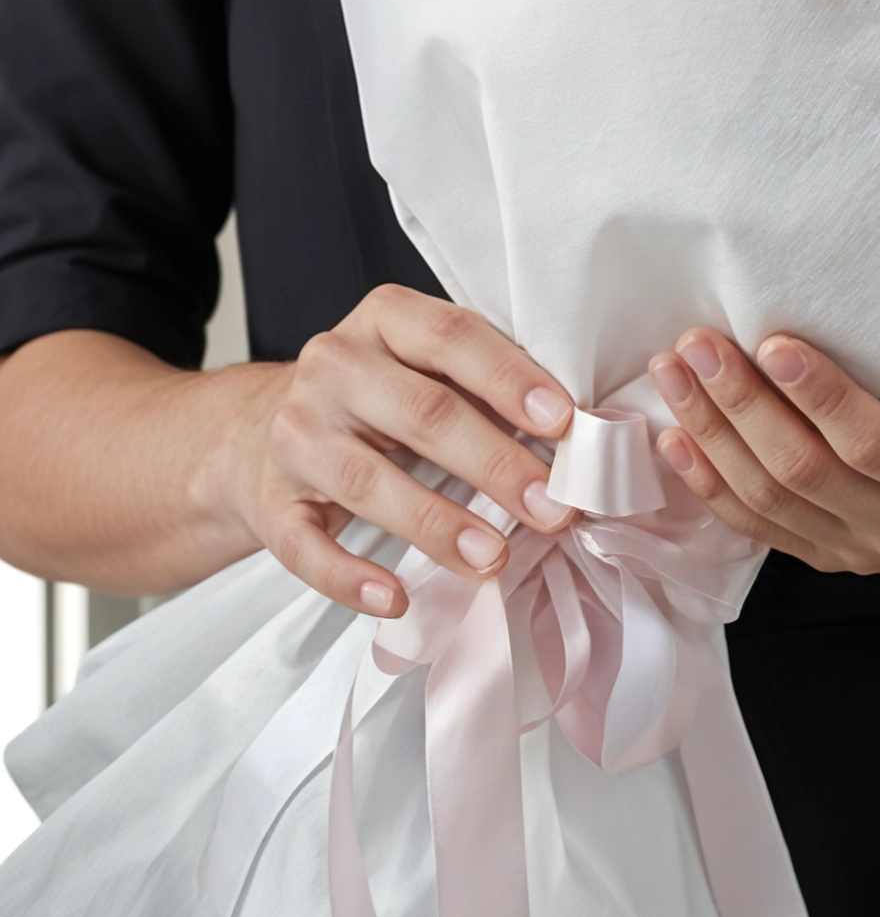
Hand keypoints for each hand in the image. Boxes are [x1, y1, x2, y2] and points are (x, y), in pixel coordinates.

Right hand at [223, 285, 576, 617]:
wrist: (264, 425)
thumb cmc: (383, 394)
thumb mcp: (430, 365)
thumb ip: (492, 384)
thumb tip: (579, 436)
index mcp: (385, 318)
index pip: (453, 338)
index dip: (510, 380)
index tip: (564, 424)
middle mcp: (333, 364)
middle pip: (422, 412)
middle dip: (495, 464)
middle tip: (553, 508)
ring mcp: (295, 432)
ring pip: (368, 481)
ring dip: (438, 524)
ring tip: (495, 558)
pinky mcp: (270, 500)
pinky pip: (304, 545)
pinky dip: (348, 577)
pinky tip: (396, 599)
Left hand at [645, 329, 879, 581]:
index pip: (876, 445)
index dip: (822, 398)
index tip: (776, 344)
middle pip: (804, 472)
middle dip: (742, 407)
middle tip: (699, 346)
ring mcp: (861, 549)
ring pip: (770, 501)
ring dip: (713, 436)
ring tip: (673, 373)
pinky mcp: (833, 554)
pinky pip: (759, 529)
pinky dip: (711, 487)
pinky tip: (674, 441)